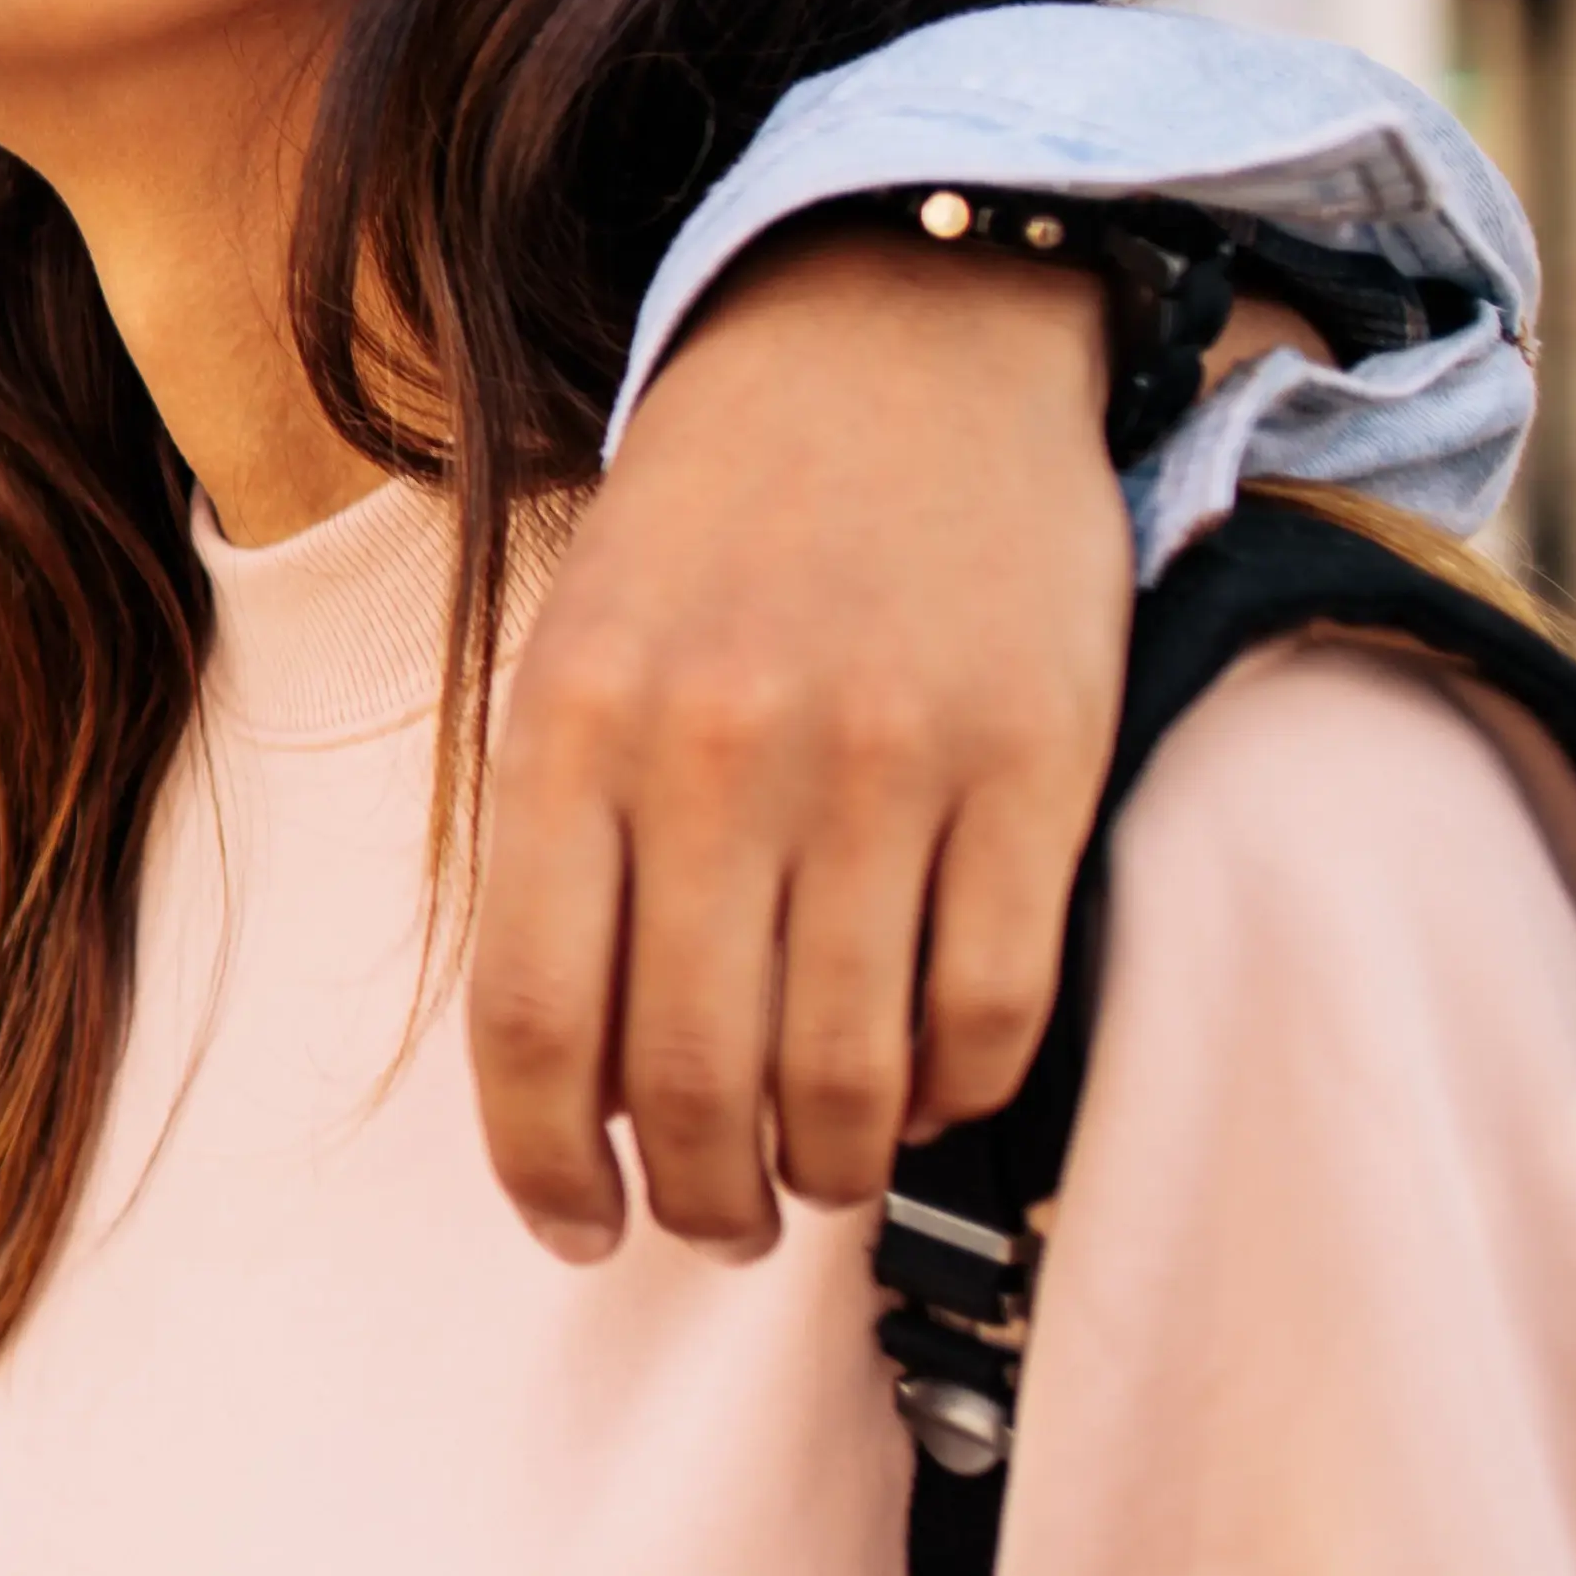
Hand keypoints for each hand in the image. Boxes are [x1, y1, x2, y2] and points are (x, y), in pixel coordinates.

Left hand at [469, 230, 1124, 1262]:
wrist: (891, 346)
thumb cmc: (710, 534)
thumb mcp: (574, 660)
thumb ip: (566, 854)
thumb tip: (581, 1091)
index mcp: (572, 730)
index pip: (538, 1022)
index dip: (547, 1167)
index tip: (576, 1229)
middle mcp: (718, 755)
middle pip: (694, 1079)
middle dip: (701, 1199)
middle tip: (713, 1221)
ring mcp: (886, 765)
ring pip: (848, 1076)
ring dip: (825, 1171)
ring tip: (812, 1176)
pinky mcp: (1036, 766)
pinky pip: (992, 1011)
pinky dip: (950, 1092)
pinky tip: (917, 1087)